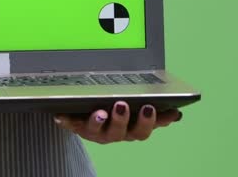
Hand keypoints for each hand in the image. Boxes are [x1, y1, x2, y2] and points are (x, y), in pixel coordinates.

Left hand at [53, 101, 181, 143]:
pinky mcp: (78, 128)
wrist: (88, 114)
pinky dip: (67, 121)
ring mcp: (97, 132)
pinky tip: (61, 116)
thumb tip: (176, 113)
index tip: (151, 108)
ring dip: (100, 121)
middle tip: (123, 105)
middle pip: (124, 133)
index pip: (145, 129)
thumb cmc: (115, 106)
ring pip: (100, 131)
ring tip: (100, 111)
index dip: (151, 122)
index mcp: (132, 128)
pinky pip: (72, 126)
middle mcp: (116, 133)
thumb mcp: (135, 106)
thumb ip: (152, 106)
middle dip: (124, 120)